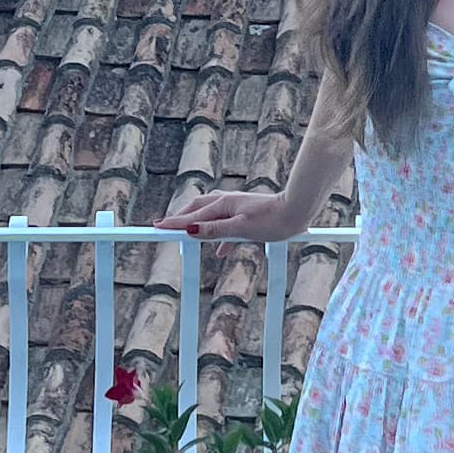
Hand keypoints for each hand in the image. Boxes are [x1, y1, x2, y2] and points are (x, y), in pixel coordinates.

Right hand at [169, 188, 296, 241]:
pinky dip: (216, 234)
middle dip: (180, 219)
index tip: (156, 227)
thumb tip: (190, 230)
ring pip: (209, 215)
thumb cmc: (273, 220)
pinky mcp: (246, 214)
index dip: (173, 223)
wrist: (298, 210)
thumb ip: (215, 230)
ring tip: (185, 236)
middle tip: (163, 227)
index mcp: (222, 205)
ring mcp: (236, 207)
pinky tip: (220, 250)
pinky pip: (224, 224)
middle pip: (196, 210)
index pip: (191, 217)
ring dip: (196, 225)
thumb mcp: (242, 228)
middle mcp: (226, 202)